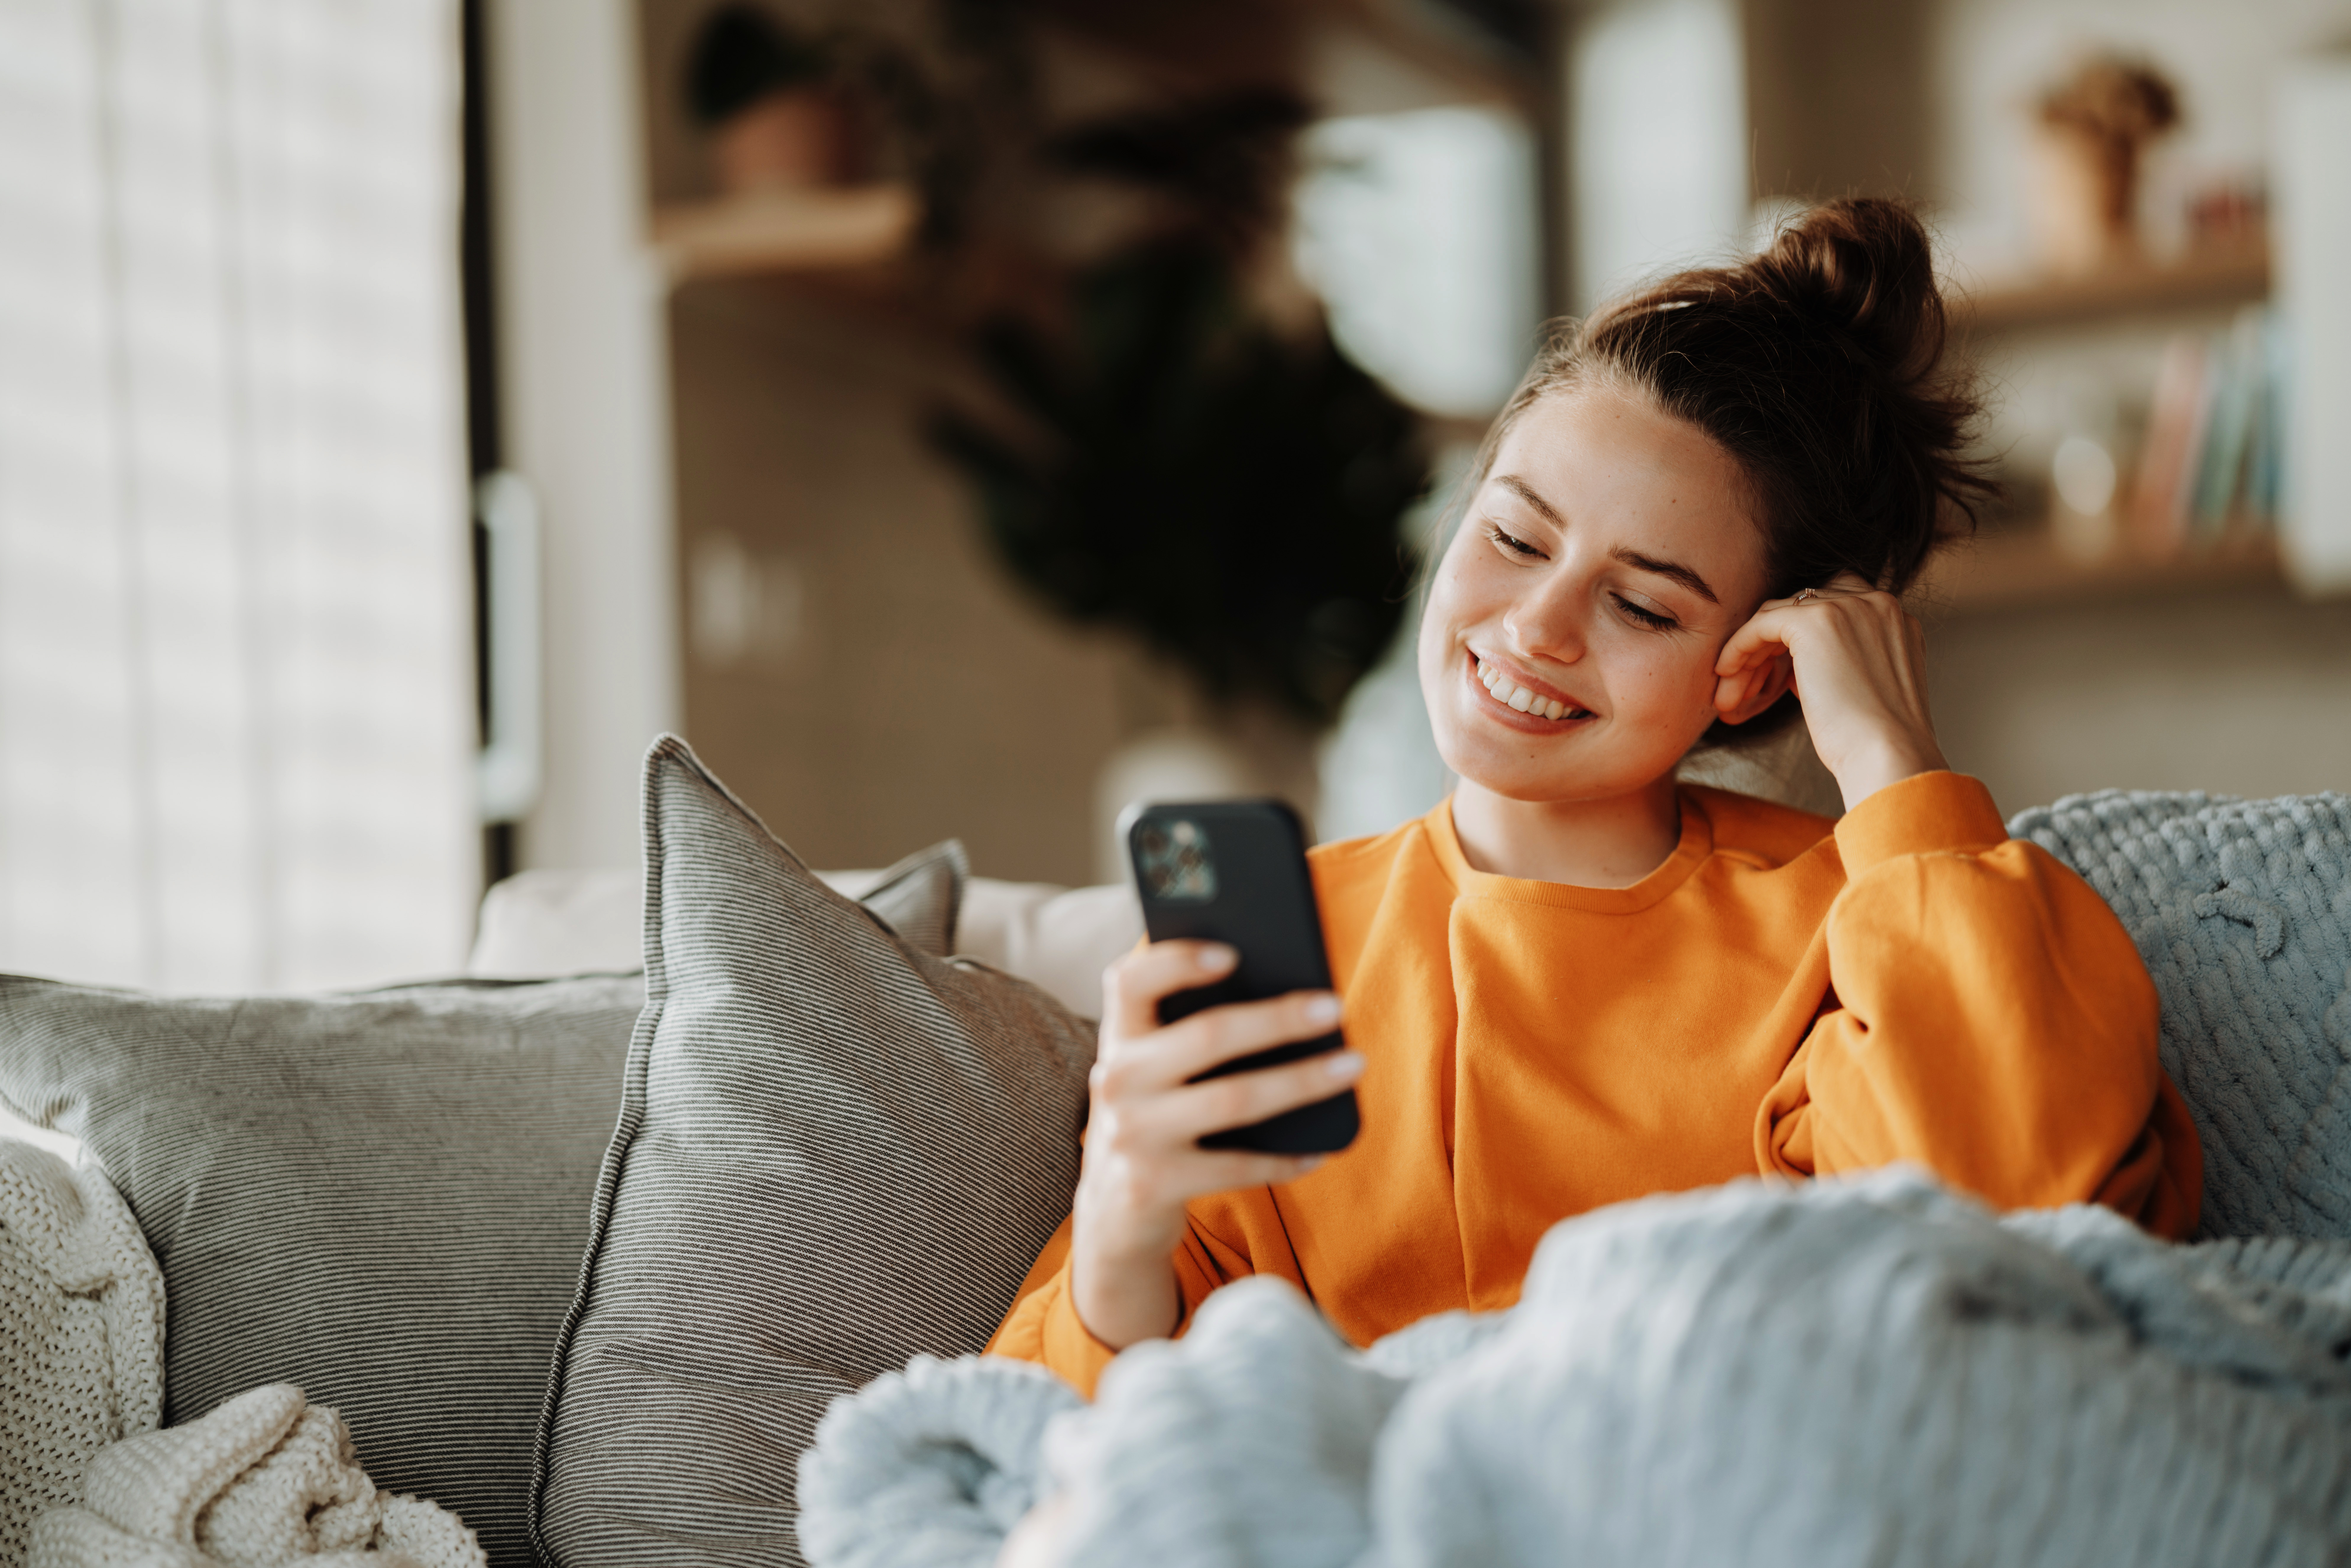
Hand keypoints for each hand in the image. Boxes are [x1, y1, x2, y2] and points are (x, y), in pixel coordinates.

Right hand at [1070, 941, 1361, 1350]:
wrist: (1112, 1217)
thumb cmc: (1154, 1122)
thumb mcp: (1153, 1073)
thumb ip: (1186, 1034)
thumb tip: (1285, 994)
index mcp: (1118, 1040)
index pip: (1130, 981)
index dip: (1178, 961)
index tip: (1234, 953)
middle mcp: (1117, 1081)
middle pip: (1207, 1035)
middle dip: (1278, 1019)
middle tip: (1334, 1007)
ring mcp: (1132, 1135)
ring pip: (1234, 1098)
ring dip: (1302, 1081)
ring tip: (1352, 1065)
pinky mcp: (1152, 1184)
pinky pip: (1237, 1166)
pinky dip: (1285, 1159)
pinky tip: (1319, 1151)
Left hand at [1712, 570, 1948, 809]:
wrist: (1887, 756)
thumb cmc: (1873, 740)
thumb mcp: (1862, 689)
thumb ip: (1838, 664)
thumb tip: (1793, 669)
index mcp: (1892, 619)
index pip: (1832, 609)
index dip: (1799, 641)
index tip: (1777, 678)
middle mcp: (1874, 603)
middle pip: (1803, 609)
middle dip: (1771, 647)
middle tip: (1747, 686)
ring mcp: (1847, 606)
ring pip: (1778, 617)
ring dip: (1752, 654)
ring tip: (1730, 695)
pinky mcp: (1815, 621)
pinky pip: (1762, 624)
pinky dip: (1739, 647)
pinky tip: (1726, 674)